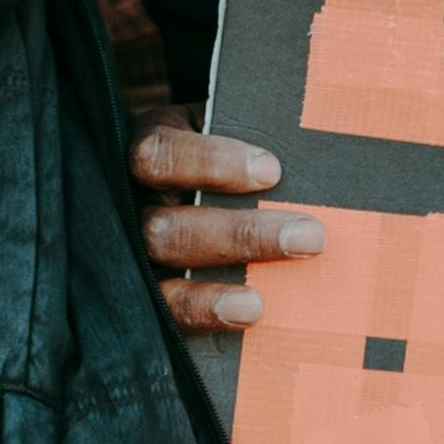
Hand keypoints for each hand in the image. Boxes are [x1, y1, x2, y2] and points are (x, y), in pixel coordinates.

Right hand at [136, 126, 323, 332]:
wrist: (201, 184)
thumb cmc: (229, 152)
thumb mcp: (231, 127)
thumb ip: (254, 132)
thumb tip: (311, 145)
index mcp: (150, 147)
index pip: (159, 154)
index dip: (211, 163)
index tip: (272, 171)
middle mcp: (132, 200)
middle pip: (165, 226)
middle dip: (240, 234)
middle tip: (308, 235)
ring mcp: (134, 248)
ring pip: (161, 273)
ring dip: (211, 291)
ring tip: (259, 302)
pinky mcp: (148, 288)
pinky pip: (165, 309)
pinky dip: (202, 313)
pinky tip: (247, 316)